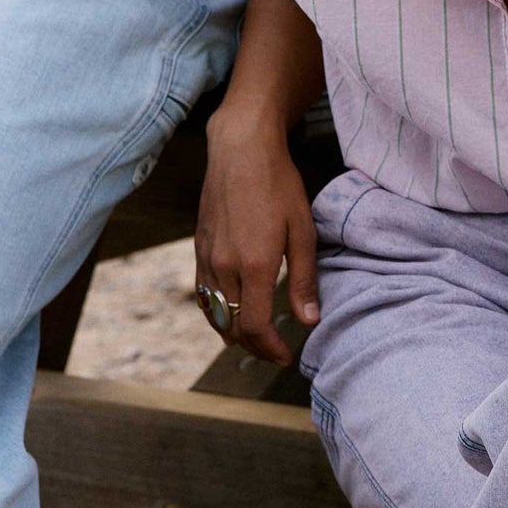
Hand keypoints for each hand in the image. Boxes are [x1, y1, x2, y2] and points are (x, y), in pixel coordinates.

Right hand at [195, 110, 319, 365]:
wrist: (240, 150)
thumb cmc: (278, 186)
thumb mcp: (303, 232)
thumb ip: (304, 280)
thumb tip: (309, 321)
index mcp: (255, 265)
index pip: (254, 326)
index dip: (270, 349)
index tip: (286, 357)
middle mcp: (225, 266)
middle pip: (232, 326)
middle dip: (253, 347)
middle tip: (275, 353)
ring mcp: (207, 257)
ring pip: (213, 313)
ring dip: (232, 333)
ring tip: (254, 340)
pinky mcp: (199, 247)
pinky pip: (203, 293)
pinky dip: (215, 312)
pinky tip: (229, 314)